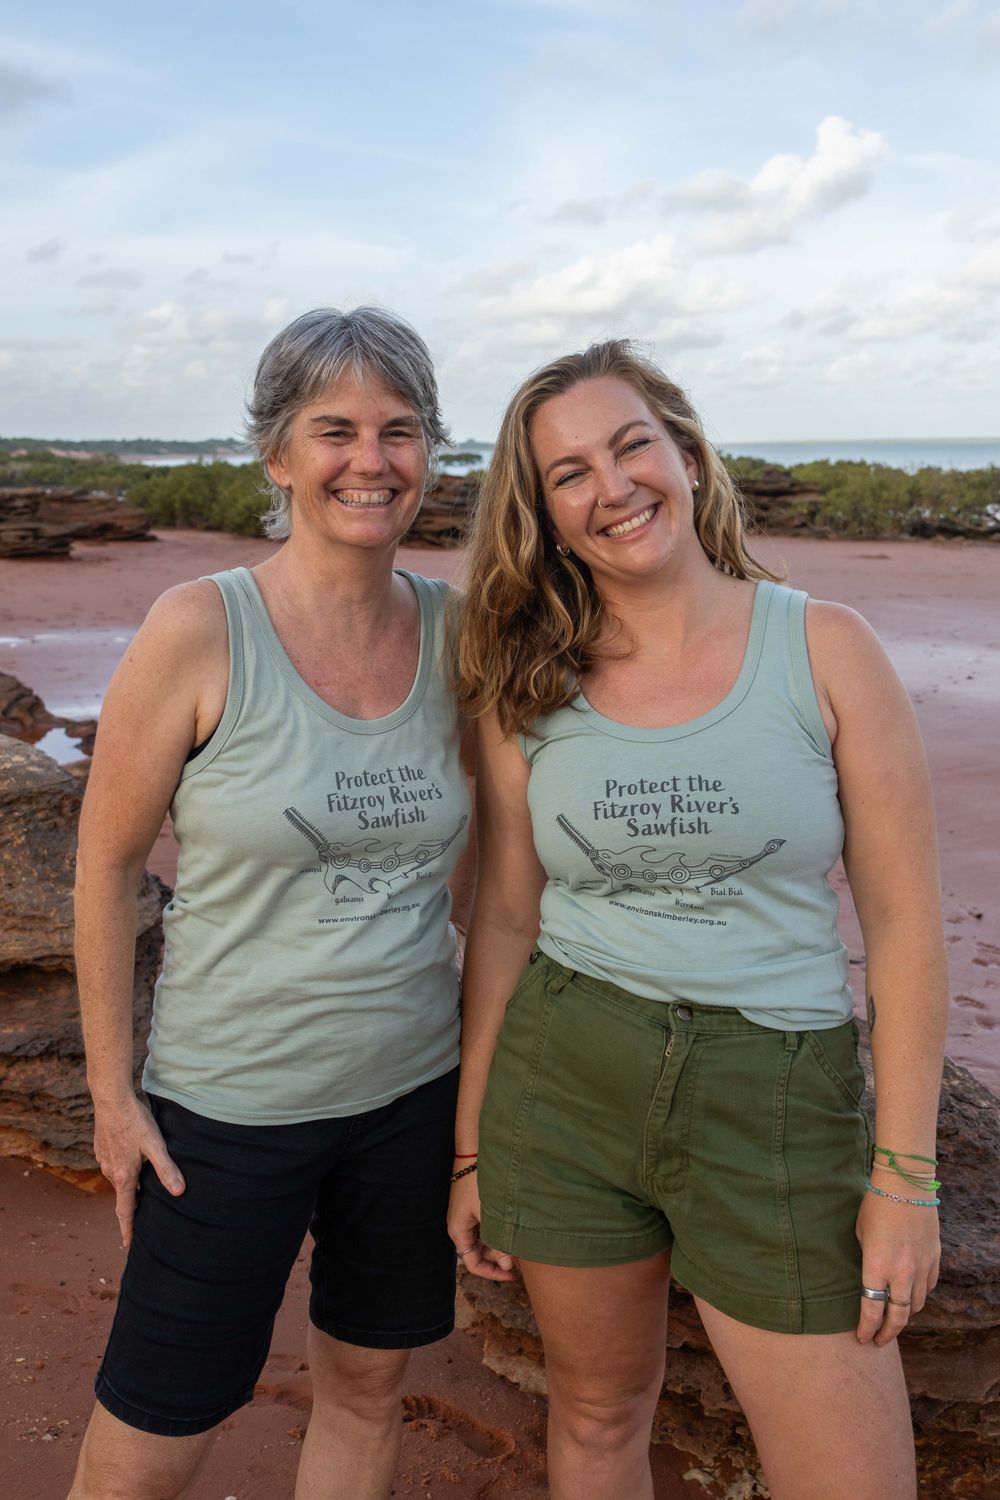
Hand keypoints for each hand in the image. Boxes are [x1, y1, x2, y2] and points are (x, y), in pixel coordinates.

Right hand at [93, 1094, 184, 1249]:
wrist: (111, 1098)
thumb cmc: (135, 1121)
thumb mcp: (155, 1145)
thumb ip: (166, 1169)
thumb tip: (179, 1192)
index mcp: (124, 1176)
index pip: (125, 1211)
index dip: (128, 1229)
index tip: (128, 1245)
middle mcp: (110, 1172)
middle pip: (124, 1194)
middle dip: (133, 1204)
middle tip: (143, 1214)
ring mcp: (104, 1159)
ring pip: (120, 1177)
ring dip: (130, 1183)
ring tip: (142, 1186)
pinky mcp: (102, 1148)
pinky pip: (115, 1164)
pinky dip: (124, 1167)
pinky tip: (133, 1158)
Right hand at [448, 1169, 516, 1281]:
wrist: (473, 1151)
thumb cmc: (478, 1181)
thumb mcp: (490, 1214)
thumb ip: (499, 1242)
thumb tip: (508, 1266)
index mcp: (458, 1232)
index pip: (473, 1264)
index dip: (493, 1273)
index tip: (512, 1275)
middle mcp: (460, 1227)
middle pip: (479, 1253)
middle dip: (499, 1258)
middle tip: (520, 1258)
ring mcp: (466, 1216)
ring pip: (484, 1240)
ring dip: (500, 1244)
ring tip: (519, 1242)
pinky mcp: (473, 1207)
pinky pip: (485, 1228)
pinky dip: (498, 1232)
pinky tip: (512, 1229)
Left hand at [855, 1190, 939, 1345]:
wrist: (906, 1185)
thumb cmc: (875, 1205)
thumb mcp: (860, 1234)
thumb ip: (866, 1260)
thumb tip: (869, 1275)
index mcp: (876, 1267)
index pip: (872, 1310)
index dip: (866, 1329)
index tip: (862, 1339)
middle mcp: (901, 1273)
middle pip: (898, 1317)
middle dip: (887, 1334)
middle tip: (879, 1341)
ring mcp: (921, 1267)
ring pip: (916, 1306)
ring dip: (905, 1316)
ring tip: (894, 1319)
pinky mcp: (934, 1259)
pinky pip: (928, 1287)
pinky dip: (919, 1296)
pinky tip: (911, 1296)